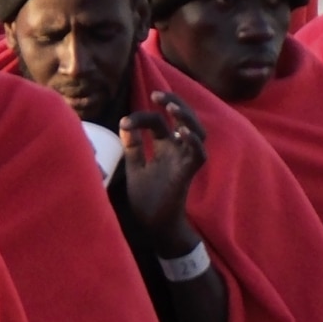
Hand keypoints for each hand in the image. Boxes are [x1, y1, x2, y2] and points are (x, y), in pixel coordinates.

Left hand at [121, 91, 208, 250]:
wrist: (153, 227)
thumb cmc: (147, 199)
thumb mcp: (135, 168)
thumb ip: (133, 147)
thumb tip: (124, 123)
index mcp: (164, 147)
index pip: (158, 121)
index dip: (142, 117)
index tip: (125, 123)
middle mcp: (177, 150)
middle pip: (184, 119)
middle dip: (174, 102)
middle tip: (157, 94)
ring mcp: (184, 161)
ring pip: (197, 132)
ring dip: (186, 117)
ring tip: (172, 108)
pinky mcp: (187, 174)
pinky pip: (198, 155)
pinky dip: (193, 142)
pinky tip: (183, 132)